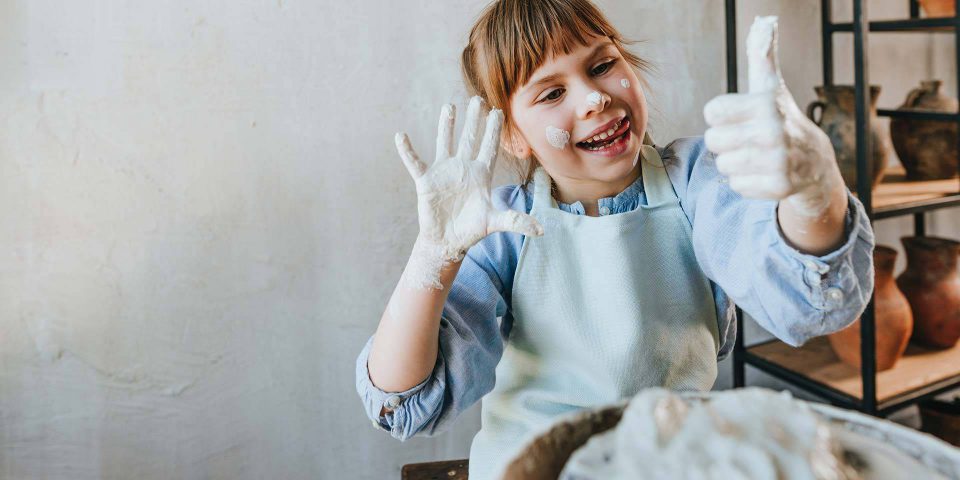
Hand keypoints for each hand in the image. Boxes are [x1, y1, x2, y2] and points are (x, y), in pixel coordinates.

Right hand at [395, 96, 542, 288]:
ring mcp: (444, 172)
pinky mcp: (426, 181)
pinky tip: (401, 136)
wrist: (447, 242)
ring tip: (449, 106)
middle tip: (478, 99)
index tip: (498, 111)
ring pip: (445, 142)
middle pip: (469, 138)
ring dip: (446, 125)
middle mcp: (463, 168)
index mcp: (481, 175)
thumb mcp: (494, 223)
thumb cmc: (471, 230)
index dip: (494, 130)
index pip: (489, 147)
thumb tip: (541, 230)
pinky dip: (407, 150)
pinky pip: (415, 162)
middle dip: (474, 119)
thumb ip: (515, 221)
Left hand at [703, 16, 840, 217]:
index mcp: (765, 104)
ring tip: (757, 157)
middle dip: (726, 142)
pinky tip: (765, 173)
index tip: (740, 117)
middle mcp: (773, 131)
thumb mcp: (771, 86)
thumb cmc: (783, 119)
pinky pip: (737, 186)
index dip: (721, 117)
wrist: (816, 163)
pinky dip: (746, 183)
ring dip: (735, 163)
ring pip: (723, 165)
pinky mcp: (779, 186)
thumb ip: (762, 55)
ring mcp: (778, 160)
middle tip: (748, 140)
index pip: (711, 112)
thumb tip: (765, 20)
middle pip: (712, 141)